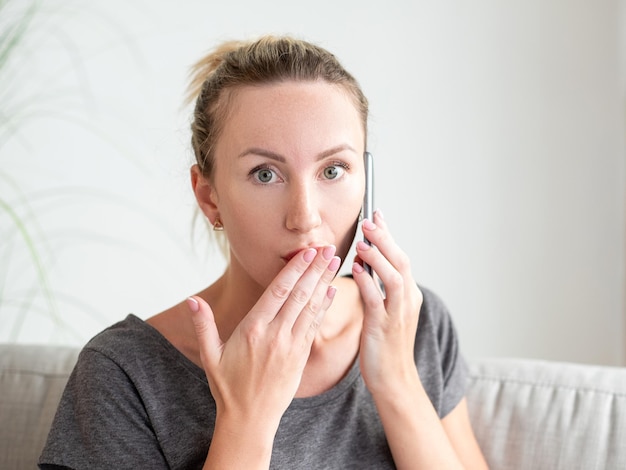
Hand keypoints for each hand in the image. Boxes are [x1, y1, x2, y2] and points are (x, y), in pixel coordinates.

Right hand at [187, 246, 340, 429]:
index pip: (278, 291)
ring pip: (311, 307)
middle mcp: (275, 334)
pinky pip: (315, 325)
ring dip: (324, 281)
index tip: (307, 251)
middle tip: (329, 247)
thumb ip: (203, 325)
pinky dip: (324, 306)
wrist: (250, 420)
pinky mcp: (301, 356)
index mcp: (253, 329)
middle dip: (315, 268)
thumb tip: (191, 299)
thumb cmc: (227, 387)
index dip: (295, 269)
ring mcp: (291, 345)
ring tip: (335, 261)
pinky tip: (331, 290)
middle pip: (299, 294)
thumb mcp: (210, 355)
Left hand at [352, 210, 423, 395]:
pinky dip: (367, 281)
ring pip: (393, 277)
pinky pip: (376, 299)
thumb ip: (378, 287)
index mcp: (408, 295)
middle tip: (369, 221)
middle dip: (385, 239)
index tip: (376, 215)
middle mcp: (407, 301)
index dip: (389, 235)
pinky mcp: (383, 327)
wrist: (394, 380)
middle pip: (401, 262)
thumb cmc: (385, 347)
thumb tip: (365, 261)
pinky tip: (357, 269)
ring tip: (363, 241)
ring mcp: (397, 314)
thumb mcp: (386, 312)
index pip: (400, 258)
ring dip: (378, 256)